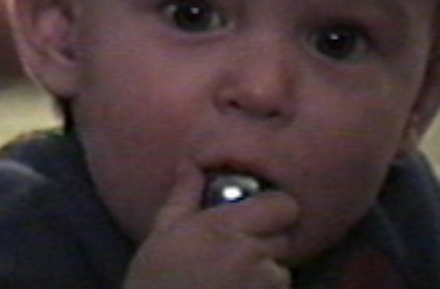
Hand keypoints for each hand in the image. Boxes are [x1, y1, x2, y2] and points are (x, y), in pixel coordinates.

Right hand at [124, 162, 298, 288]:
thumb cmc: (155, 280)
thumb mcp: (161, 232)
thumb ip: (184, 195)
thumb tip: (190, 163)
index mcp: (227, 227)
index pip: (283, 206)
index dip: (274, 208)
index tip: (258, 214)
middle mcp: (253, 255)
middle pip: (284, 240)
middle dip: (266, 244)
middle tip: (238, 252)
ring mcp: (262, 287)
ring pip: (280, 273)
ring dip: (264, 276)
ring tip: (232, 282)